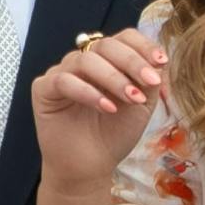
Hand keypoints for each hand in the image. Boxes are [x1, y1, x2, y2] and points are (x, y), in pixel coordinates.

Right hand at [26, 27, 166, 191]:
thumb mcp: (143, 104)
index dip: (143, 46)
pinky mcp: (43, 89)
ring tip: (131, 99)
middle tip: (149, 82)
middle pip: (106, 44)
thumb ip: (150, 80)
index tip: (161, 63)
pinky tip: (107, 108)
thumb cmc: (114, 133)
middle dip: (131, 62)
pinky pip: (64, 80)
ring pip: (85, 59)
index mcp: (107, 60)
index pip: (124, 38)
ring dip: (113, 78)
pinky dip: (88, 92)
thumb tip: (158, 59)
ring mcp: (62, 73)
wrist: (90, 166)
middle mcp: (83, 61)